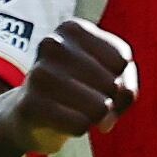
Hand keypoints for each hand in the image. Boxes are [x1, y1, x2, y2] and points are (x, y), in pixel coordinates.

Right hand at [0, 18, 135, 153]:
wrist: (31, 112)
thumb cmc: (80, 87)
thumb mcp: (111, 75)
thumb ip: (126, 87)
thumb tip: (106, 110)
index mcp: (73, 28)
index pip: (122, 60)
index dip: (120, 79)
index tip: (99, 79)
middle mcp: (52, 44)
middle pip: (112, 84)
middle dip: (110, 101)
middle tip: (87, 99)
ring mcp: (38, 74)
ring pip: (100, 107)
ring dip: (95, 117)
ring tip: (75, 109)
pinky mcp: (30, 105)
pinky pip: (81, 125)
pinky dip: (80, 128)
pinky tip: (62, 121)